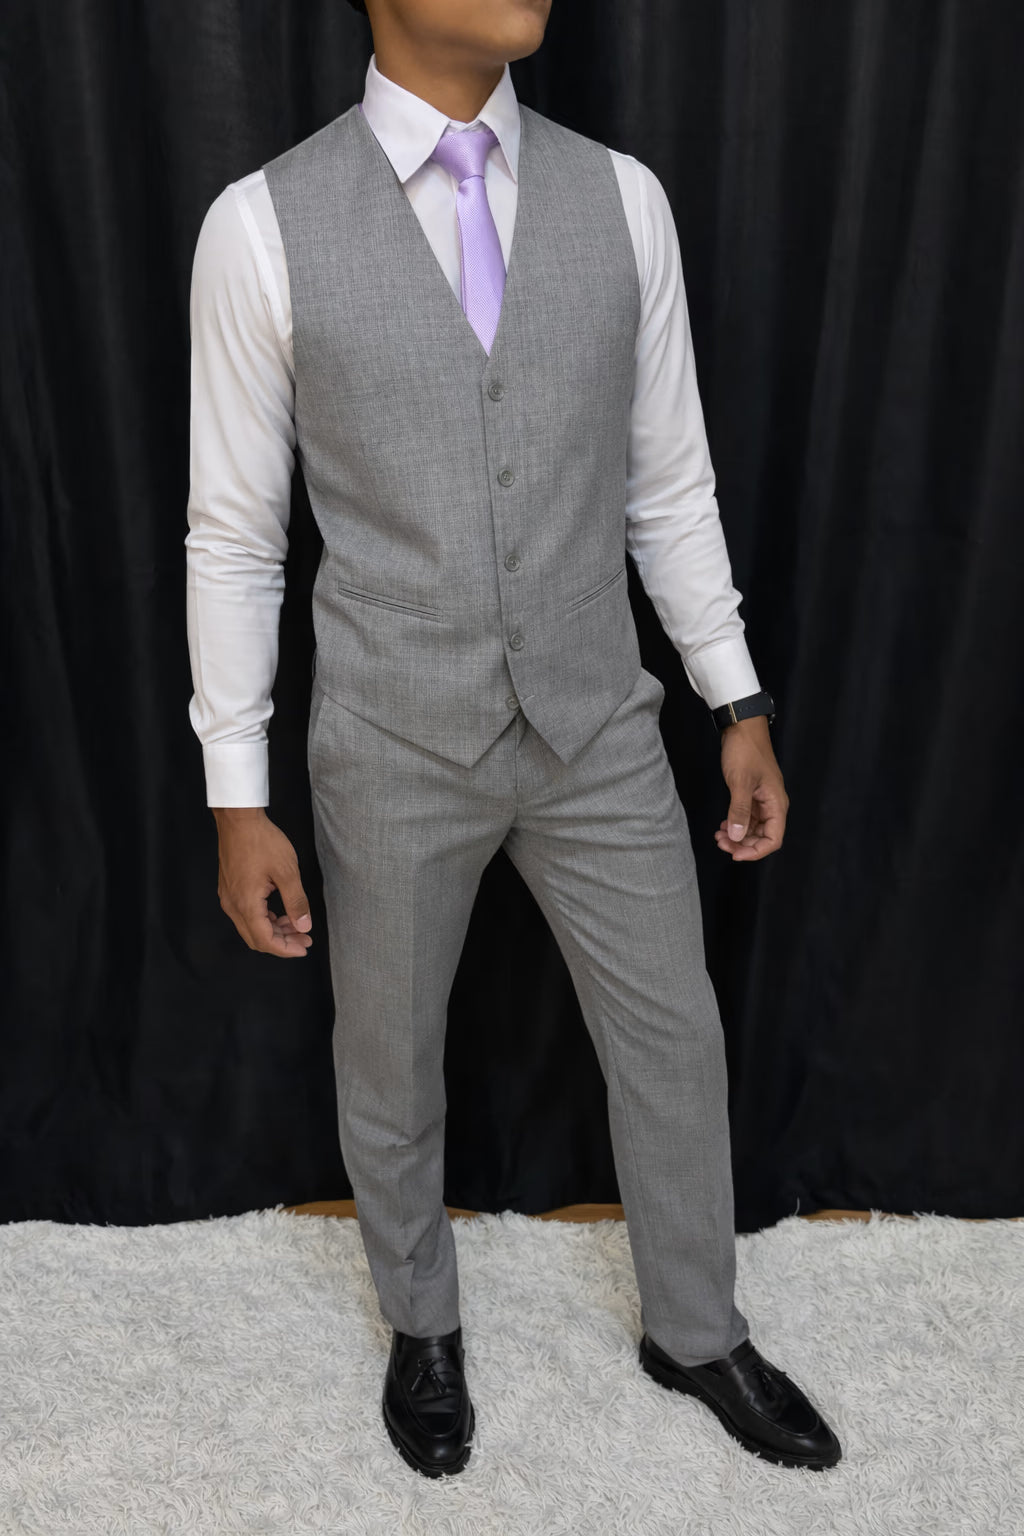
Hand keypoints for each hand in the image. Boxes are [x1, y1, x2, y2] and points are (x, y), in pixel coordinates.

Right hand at [212, 807, 313, 955]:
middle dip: (282, 942)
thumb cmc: (261, 841)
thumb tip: (304, 926)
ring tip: (297, 925)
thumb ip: (296, 902)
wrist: (238, 819)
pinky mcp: (229, 889)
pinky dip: (265, 919)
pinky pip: (246, 915)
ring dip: (274, 930)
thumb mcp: (287, 872)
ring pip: (251, 927)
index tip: (305, 947)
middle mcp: (233, 905)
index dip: (286, 949)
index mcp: (246, 904)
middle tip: (305, 938)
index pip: (265, 940)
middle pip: (256, 938)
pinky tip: (281, 914)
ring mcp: (229, 897)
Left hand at [714, 715, 788, 861]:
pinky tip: (722, 825)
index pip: (773, 839)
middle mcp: (773, 804)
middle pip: (762, 837)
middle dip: (742, 844)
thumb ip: (739, 811)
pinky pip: (747, 817)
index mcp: (776, 804)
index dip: (755, 851)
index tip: (734, 854)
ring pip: (753, 828)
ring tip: (718, 835)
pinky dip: (735, 824)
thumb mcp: (740, 782)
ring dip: (737, 835)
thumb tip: (738, 837)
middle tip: (720, 843)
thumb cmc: (745, 751)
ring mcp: (763, 800)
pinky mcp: (752, 794)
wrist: (742, 727)